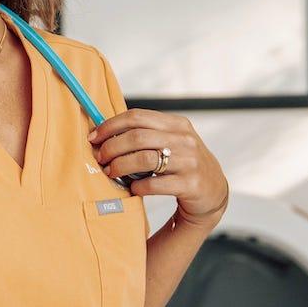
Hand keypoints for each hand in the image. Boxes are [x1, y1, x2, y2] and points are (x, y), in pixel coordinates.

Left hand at [88, 109, 228, 229]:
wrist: (213, 190)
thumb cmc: (182, 163)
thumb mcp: (172, 141)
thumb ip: (147, 134)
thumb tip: (105, 133)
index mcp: (177, 124)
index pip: (137, 116)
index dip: (111, 125)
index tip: (94, 137)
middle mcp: (185, 139)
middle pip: (137, 137)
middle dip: (112, 147)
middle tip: (100, 158)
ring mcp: (190, 162)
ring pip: (144, 159)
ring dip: (120, 166)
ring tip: (110, 173)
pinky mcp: (191, 184)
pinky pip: (155, 184)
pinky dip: (138, 187)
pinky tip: (132, 189)